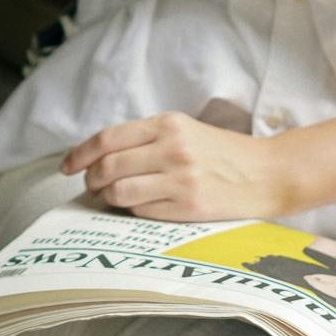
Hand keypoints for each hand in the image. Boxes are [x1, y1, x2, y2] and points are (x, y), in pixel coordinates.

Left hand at [60, 112, 287, 221]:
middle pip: (107, 167)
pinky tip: (141, 206)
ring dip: (108, 198)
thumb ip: (144, 139)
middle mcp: (172, 148)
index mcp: (167, 124)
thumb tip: (99, 158)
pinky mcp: (189, 206)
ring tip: (112, 197)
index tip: (67, 166)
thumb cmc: (221, 153)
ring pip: (119, 192)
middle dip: (91, 180)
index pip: (107, 139)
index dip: (79, 154)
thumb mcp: (184, 130)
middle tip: (92, 185)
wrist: (268, 173)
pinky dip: (133, 210)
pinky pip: (142, 211)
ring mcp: (180, 178)